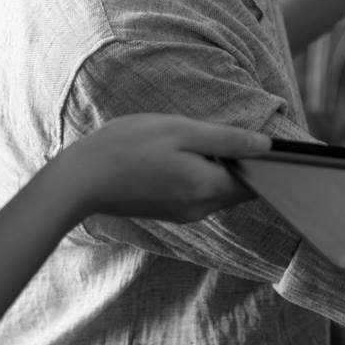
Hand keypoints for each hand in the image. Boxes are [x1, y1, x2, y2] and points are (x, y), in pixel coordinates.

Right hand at [51, 114, 267, 220]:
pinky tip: (175, 154)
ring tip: (190, 140)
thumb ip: (227, 139)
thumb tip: (266, 146)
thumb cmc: (128, 148)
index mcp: (209, 189)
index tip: (259, 140)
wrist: (78, 180)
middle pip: (237, 186)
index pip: (256, 182)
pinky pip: (196, 190)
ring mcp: (183, 213)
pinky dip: (197, 171)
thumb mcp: (181, 131)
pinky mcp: (167, 211)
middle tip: (218, 132)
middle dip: (238, 160)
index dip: (263, 162)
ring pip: (216, 187)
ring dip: (214, 164)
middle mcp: (200, 208)